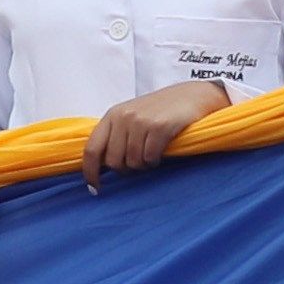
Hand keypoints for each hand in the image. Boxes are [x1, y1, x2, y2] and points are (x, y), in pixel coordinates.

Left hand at [84, 78, 227, 186]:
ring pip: (133, 162)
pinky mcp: (159, 127)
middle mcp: (123, 117)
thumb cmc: (162, 110)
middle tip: (139, 163)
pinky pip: (150, 158)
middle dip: (126, 169)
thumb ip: (116, 136)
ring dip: (144, 165)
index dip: (90, 172)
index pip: (91, 149)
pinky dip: (155, 161)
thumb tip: (102, 166)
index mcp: (112, 115)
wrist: (193, 95)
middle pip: (113, 162)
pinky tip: (161, 151)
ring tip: (152, 154)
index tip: (94, 188)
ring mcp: (141, 121)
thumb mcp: (132, 117)